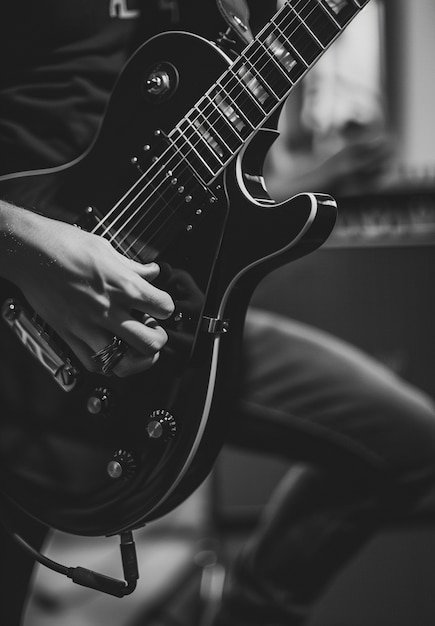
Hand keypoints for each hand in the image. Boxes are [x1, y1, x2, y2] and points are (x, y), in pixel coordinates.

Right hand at [0, 205, 173, 376]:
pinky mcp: (69, 334)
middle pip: (150, 342)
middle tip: (152, 331)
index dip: (166, 308)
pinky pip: (93, 364)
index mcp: (122, 284)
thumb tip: (153, 272)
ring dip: (136, 359)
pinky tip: (110, 352)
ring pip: (123, 362)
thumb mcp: (106, 249)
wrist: (28, 251)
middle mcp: (107, 308)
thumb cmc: (64, 244)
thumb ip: (133, 267)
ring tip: (135, 349)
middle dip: (158, 339)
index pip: (163, 308)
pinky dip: (106, 364)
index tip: (159, 306)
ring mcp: (87, 325)